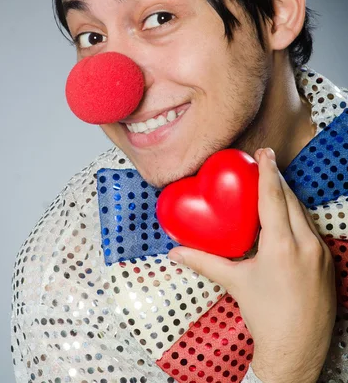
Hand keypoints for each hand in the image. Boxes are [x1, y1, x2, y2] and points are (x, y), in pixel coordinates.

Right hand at [167, 147, 336, 382]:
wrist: (297, 350)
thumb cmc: (265, 316)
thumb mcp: (235, 283)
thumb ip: (204, 262)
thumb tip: (174, 251)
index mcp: (281, 245)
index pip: (274, 197)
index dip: (268, 171)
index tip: (264, 152)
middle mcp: (306, 244)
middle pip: (291, 199)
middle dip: (278, 179)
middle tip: (265, 161)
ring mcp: (320, 254)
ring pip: (304, 214)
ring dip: (289, 197)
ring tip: (274, 186)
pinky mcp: (328, 263)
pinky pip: (312, 230)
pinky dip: (298, 218)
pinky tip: (287, 219)